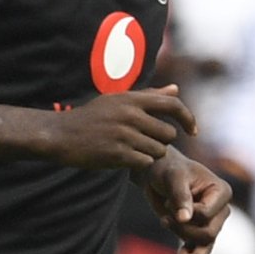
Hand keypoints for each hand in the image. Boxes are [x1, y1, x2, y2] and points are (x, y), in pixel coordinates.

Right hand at [41, 86, 193, 171]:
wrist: (61, 135)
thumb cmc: (92, 117)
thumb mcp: (117, 100)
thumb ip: (149, 96)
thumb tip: (176, 89)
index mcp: (131, 99)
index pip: (173, 105)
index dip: (188, 118)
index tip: (193, 131)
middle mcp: (130, 115)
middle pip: (168, 134)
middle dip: (163, 142)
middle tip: (147, 143)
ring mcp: (124, 135)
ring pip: (159, 151)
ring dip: (151, 154)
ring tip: (134, 150)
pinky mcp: (117, 154)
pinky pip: (145, 162)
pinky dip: (140, 163)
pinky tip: (127, 159)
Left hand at [146, 151, 231, 253]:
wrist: (156, 173)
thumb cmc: (167, 168)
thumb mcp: (172, 177)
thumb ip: (180, 196)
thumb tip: (185, 219)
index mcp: (221, 191)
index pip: (207, 215)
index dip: (187, 214)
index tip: (169, 202)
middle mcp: (220, 208)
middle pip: (208, 233)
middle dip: (184, 230)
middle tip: (164, 218)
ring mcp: (211, 222)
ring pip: (204, 245)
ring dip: (185, 244)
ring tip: (170, 241)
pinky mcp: (198, 231)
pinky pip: (199, 251)